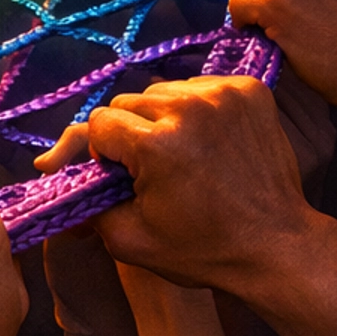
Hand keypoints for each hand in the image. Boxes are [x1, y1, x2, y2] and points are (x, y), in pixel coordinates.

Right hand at [90, 77, 317, 290]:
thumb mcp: (132, 241)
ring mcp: (222, 95)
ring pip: (163, 91)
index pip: (99, 124)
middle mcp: (187, 109)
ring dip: (162, 117)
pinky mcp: (249, 90)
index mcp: (155, 145)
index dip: (104, 153)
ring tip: (180, 152)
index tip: (121, 174)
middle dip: (130, 133)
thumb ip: (87, 206)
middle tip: (151, 167)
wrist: (278, 246)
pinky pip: (199, 85)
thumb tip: (58, 178)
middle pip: (129, 103)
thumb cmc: (206, 249)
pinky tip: (207, 139)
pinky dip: (196, 108)